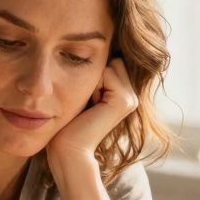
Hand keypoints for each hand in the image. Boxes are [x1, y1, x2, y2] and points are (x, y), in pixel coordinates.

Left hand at [46, 57, 138, 171]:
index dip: (92, 74)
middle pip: (112, 60)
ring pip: (110, 65)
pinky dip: (92, 85)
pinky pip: (107, 72)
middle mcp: (132, 96)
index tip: (86, 99)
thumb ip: (95, 78)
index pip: (110, 62)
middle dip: (94, 75)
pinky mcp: (124, 101)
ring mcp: (131, 99)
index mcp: (123, 94)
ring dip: (92, 80)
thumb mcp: (84, 95)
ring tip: (88, 105)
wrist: (68, 149)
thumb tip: (92, 50)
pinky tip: (90, 106)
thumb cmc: (68, 124)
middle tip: (87, 102)